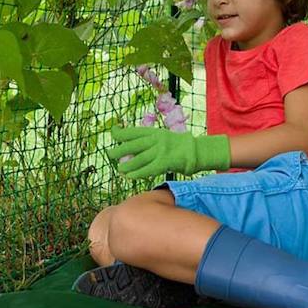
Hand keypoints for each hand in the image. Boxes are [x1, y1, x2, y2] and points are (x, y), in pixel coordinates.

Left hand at [106, 126, 229, 178]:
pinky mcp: (165, 162)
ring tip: (120, 169)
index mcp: (155, 132)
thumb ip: (150, 142)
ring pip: (138, 158)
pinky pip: (147, 168)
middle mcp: (156, 140)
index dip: (121, 132)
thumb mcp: (164, 138)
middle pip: (133, 144)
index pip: (134, 131)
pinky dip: (137, 173)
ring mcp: (161, 150)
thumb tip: (132, 149)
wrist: (198, 150)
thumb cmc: (180, 146)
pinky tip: (130, 176)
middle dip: (120, 149)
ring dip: (127, 165)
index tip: (113, 132)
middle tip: (110, 153)